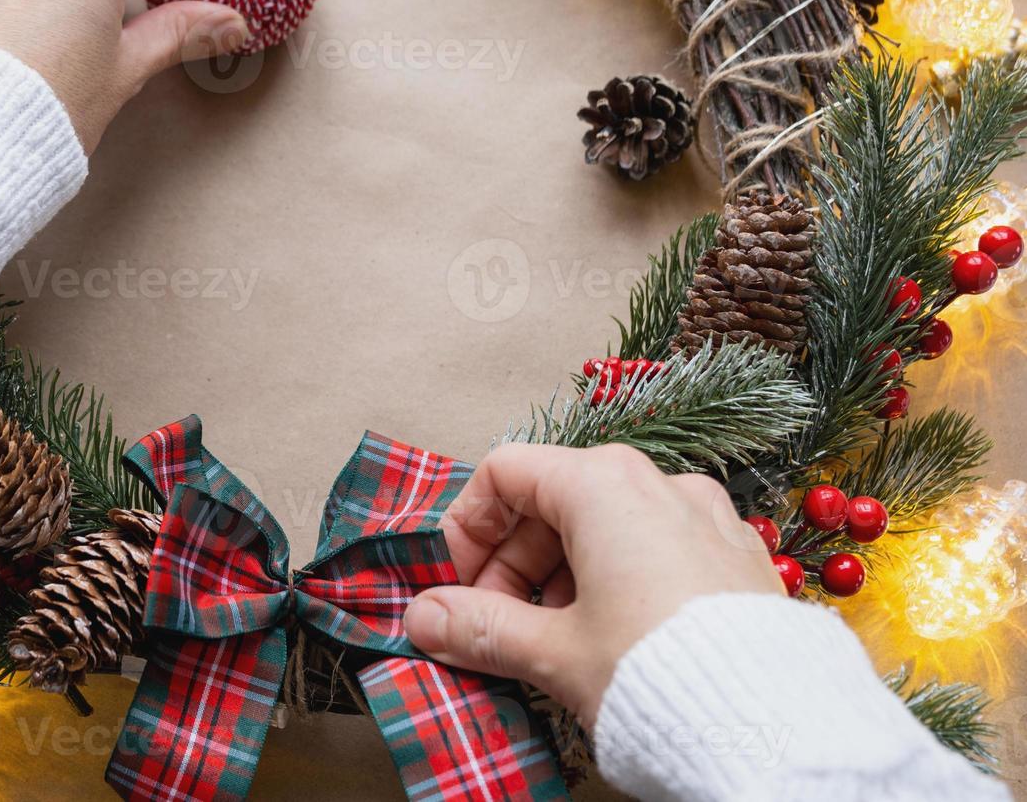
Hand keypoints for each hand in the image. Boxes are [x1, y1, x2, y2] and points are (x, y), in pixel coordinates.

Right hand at [403, 443, 779, 727]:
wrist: (775, 727)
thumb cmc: (656, 672)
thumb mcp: (552, 652)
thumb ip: (479, 627)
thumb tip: (423, 618)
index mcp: (604, 484)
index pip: (506, 472)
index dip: (467, 526)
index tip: (457, 585)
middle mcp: (659, 483)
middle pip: (555, 500)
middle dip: (512, 564)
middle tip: (497, 629)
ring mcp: (706, 516)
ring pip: (608, 526)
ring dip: (562, 577)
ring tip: (556, 644)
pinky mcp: (738, 556)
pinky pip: (658, 550)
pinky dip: (619, 582)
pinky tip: (616, 641)